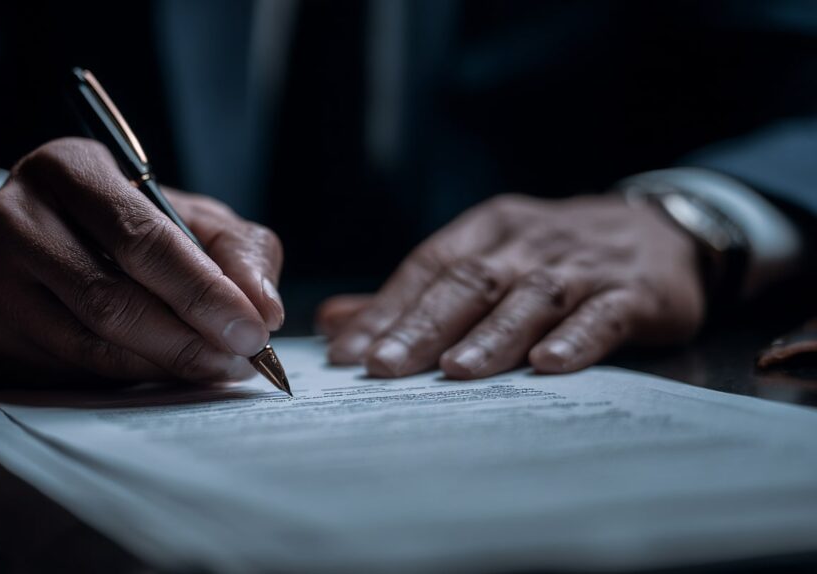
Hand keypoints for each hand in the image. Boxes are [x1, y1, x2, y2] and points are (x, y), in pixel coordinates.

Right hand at [0, 138, 283, 382]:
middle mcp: (14, 218)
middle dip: (186, 339)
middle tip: (238, 362)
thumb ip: (238, 251)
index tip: (252, 331)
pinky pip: (70, 372)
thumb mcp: (190, 217)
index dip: (201, 290)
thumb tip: (264, 309)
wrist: (46, 238)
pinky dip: (129, 379)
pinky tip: (164, 372)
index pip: (139, 237)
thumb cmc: (129, 224)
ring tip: (212, 367)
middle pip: (109, 299)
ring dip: (163, 366)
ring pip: (89, 345)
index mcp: (68, 168)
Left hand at [320, 194, 704, 377]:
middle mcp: (529, 242)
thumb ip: (413, 295)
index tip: (348, 353)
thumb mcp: (487, 259)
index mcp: (488, 230)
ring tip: (455, 371)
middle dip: (423, 325)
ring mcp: (583, 265)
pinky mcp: (634, 292)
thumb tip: (334, 322)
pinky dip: (574, 338)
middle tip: (384, 366)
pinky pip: (601, 315)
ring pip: (530, 297)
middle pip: (470, 281)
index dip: (387, 309)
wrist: (662, 229)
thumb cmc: (555, 254)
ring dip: (491, 335)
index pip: (429, 267)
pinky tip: (547, 365)